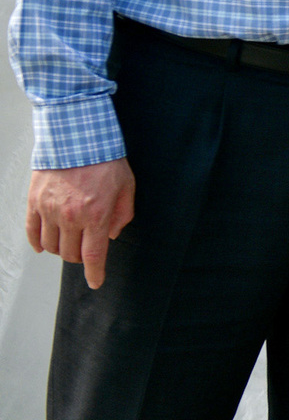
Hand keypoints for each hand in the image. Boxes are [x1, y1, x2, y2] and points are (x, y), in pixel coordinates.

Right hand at [26, 158, 136, 289]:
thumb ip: (122, 214)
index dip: (94, 273)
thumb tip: (111, 235)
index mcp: (96, 215)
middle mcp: (70, 217)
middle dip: (79, 257)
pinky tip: (43, 245)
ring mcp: (49, 210)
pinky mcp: (34, 202)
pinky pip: (31, 232)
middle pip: (70, 253)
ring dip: (60, 249)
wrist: (76, 136)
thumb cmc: (106, 160)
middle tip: (85, 249)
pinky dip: (37, 243)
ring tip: (69, 241)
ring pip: (50, 246)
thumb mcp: (126, 185)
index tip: (96, 283)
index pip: (93, 256)